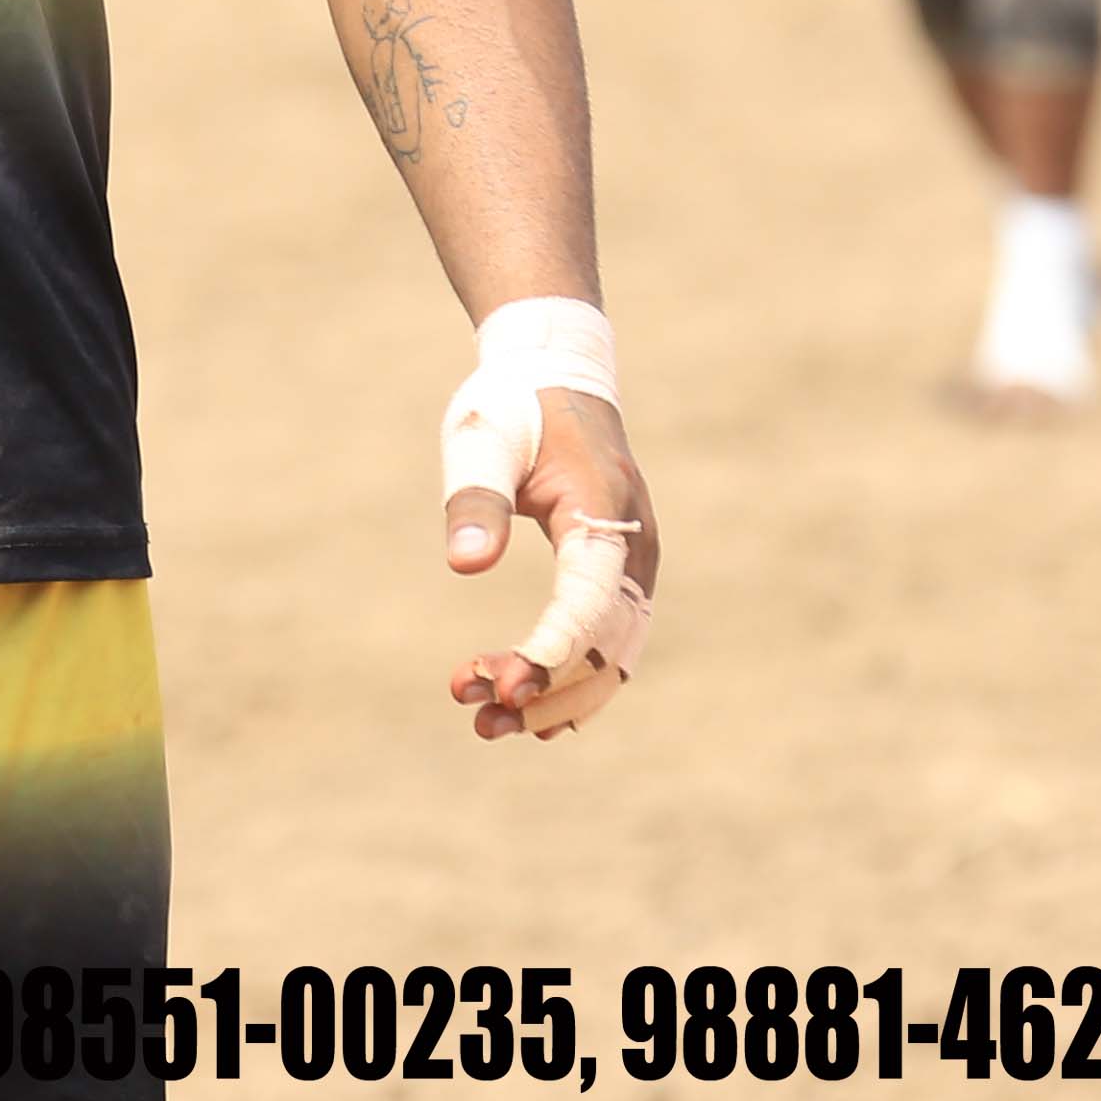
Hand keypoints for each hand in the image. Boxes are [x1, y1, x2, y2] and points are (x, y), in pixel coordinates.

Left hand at [443, 386, 656, 741]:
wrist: (556, 377)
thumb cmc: (515, 406)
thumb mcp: (484, 440)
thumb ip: (477, 501)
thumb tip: (465, 566)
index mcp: (606, 511)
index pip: (590, 602)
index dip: (550, 651)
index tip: (504, 688)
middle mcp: (634, 548)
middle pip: (608, 646)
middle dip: (548, 690)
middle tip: (481, 718)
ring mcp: (633, 567)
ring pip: (611, 655)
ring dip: (555, 696)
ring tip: (485, 723)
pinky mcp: (617, 577)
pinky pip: (607, 643)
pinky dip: (569, 679)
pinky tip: (523, 707)